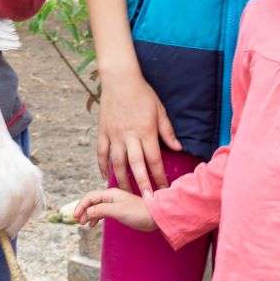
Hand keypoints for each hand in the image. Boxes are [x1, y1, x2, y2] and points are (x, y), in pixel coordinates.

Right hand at [72, 187, 155, 232]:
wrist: (155, 217)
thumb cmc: (138, 212)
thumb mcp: (117, 211)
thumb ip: (100, 210)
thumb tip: (86, 212)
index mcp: (110, 194)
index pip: (90, 197)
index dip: (81, 206)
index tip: (75, 217)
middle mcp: (111, 197)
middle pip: (92, 202)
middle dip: (83, 211)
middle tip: (78, 222)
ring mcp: (115, 203)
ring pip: (96, 207)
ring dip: (89, 215)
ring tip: (85, 224)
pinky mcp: (119, 211)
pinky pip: (103, 212)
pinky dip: (96, 217)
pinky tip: (94, 224)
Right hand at [96, 72, 181, 192]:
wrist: (120, 79)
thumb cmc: (143, 94)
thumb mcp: (159, 111)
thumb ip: (168, 132)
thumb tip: (178, 148)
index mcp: (146, 131)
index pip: (154, 160)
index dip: (159, 176)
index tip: (163, 190)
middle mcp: (129, 136)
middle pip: (136, 165)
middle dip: (141, 184)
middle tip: (145, 200)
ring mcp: (114, 135)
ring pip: (117, 162)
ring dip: (121, 180)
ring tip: (124, 193)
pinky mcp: (103, 132)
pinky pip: (101, 153)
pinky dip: (102, 165)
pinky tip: (104, 176)